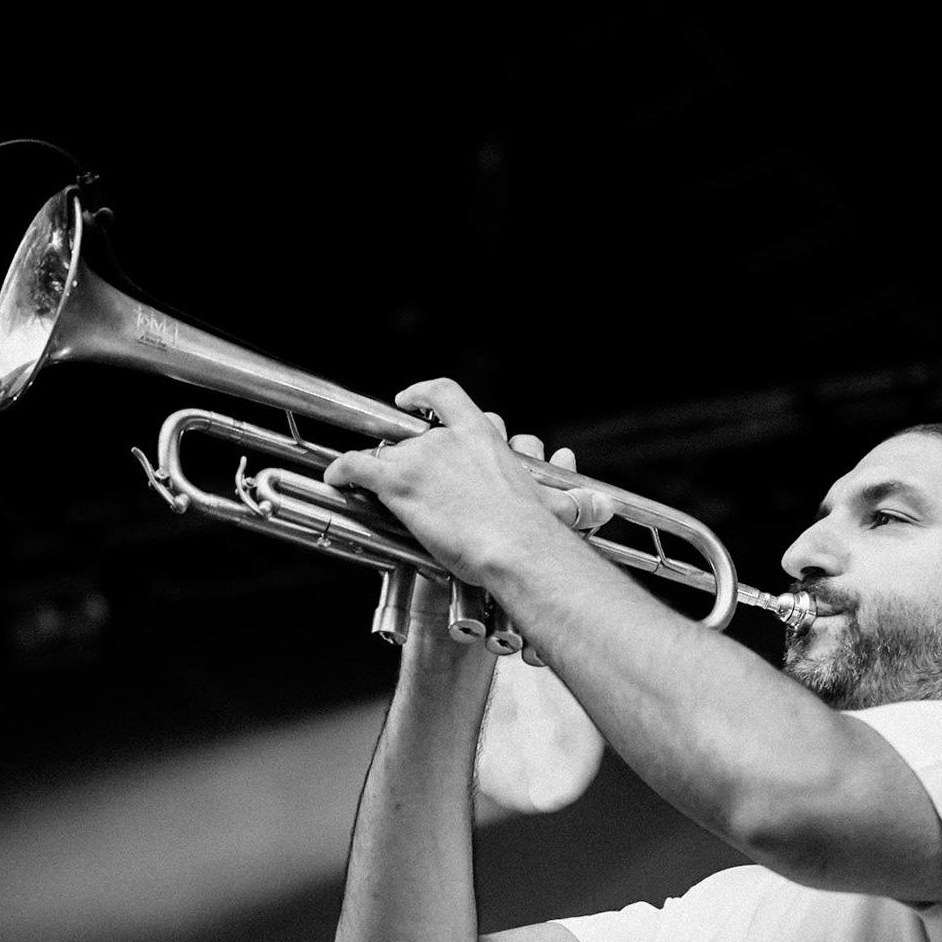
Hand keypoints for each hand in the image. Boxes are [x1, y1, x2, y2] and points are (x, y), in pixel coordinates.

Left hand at [323, 378, 612, 587]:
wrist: (516, 547)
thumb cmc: (535, 533)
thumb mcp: (558, 509)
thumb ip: (577, 504)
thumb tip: (604, 508)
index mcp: (484, 439)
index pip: (449, 398)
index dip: (425, 394)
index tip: (413, 400)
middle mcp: (450, 440)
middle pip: (414, 436)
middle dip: (406, 455)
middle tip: (404, 474)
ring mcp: (422, 458)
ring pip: (387, 454)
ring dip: (380, 471)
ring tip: (376, 490)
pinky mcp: (399, 482)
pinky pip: (358, 467)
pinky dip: (343, 470)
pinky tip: (336, 477)